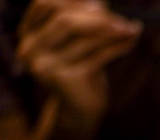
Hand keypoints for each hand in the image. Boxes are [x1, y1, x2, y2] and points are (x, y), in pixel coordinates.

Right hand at [16, 0, 140, 122]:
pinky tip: (130, 42)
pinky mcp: (66, 79)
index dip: (73, 0)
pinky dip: (117, 47)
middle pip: (65, 20)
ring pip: (85, 38)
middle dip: (98, 17)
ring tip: (131, 30)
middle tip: (122, 20)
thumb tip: (102, 0)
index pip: (44, 4)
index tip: (101, 4)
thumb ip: (84, 17)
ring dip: (113, 32)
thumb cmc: (80, 66)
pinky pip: (98, 56)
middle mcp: (30, 50)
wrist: (80, 108)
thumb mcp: (78, 39)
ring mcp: (46, 66)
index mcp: (28, 34)